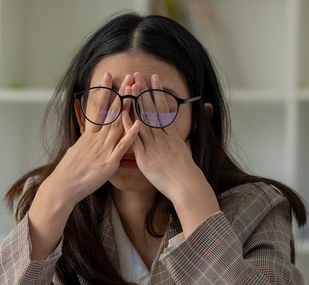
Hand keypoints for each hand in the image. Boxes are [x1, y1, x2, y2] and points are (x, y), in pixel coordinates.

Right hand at [44, 72, 141, 206]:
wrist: (63, 187)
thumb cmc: (69, 172)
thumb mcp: (76, 150)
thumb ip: (85, 141)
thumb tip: (87, 135)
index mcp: (89, 135)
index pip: (98, 107)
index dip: (104, 91)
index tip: (108, 75)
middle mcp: (96, 139)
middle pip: (111, 112)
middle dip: (121, 93)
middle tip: (128, 76)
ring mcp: (103, 149)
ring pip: (118, 124)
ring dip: (128, 107)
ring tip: (136, 92)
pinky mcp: (109, 162)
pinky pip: (122, 147)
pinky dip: (130, 135)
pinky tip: (138, 123)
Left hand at [126, 72, 218, 232]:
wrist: (186, 185)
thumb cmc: (185, 173)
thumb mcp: (184, 152)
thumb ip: (177, 142)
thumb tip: (178, 136)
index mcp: (171, 134)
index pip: (162, 108)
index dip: (157, 93)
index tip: (153, 79)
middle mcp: (162, 136)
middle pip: (152, 109)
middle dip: (144, 91)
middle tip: (138, 74)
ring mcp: (153, 145)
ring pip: (143, 119)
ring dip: (136, 102)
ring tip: (130, 86)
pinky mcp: (145, 157)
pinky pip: (135, 139)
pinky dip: (129, 126)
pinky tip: (123, 113)